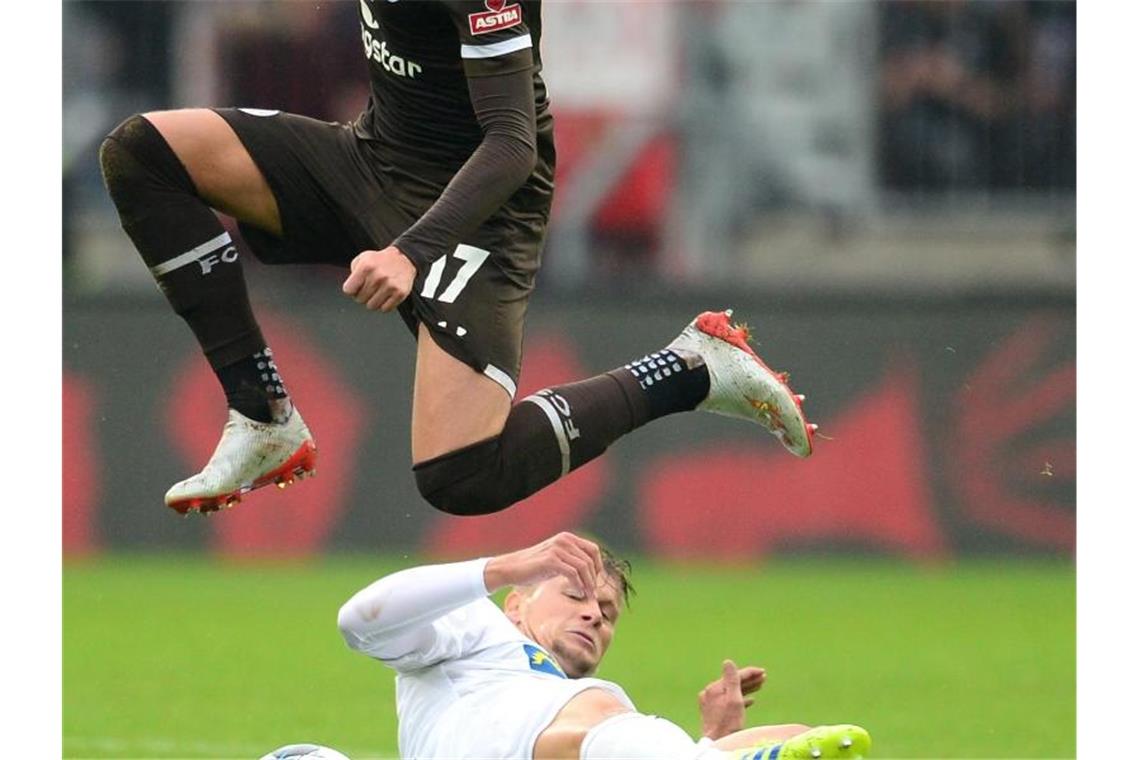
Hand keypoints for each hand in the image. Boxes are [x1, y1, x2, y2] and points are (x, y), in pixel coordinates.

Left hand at [342, 246, 416, 312]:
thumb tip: (351, 289)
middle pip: (360, 299)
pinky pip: (385, 309)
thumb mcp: (362, 259)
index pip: (348, 290)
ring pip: (372, 306)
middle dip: (362, 295)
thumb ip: (353, 273)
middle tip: (369, 288)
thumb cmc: (381, 261)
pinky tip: (386, 295)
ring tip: (377, 292)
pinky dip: (384, 305)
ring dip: (373, 301)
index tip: (356, 287)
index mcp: (366, 266)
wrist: (404, 259)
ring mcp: (390, 285)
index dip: (351, 290)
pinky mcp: (400, 293)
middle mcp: (378, 276)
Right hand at [483, 532, 604, 598]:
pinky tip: (578, 593)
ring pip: (583, 566)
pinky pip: (572, 573)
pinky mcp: (551, 560)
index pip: (593, 549)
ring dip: (588, 583)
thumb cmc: (534, 567)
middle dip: (594, 578)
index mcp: (567, 538)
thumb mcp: (556, 559)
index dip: (598, 566)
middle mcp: (564, 540)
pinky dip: (578, 585)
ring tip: (587, 595)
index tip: (596, 581)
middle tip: (593, 593)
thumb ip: (571, 560)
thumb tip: (591, 573)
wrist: (511, 568)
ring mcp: (557, 549)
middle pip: (590, 559)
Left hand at [698, 659, 766, 739]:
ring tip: (760, 686)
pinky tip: (750, 701)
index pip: (734, 676)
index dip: (750, 673)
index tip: (763, 672)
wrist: (717, 742)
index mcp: (715, 688)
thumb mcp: (734, 700)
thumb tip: (728, 661)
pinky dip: (739, 699)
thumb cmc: (728, 723)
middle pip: (732, 683)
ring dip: (746, 689)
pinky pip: (727, 701)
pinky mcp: (712, 712)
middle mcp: (710, 693)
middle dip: (749, 680)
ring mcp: (710, 703)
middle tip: (763, 677)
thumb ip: (732, 680)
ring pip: (730, 692)